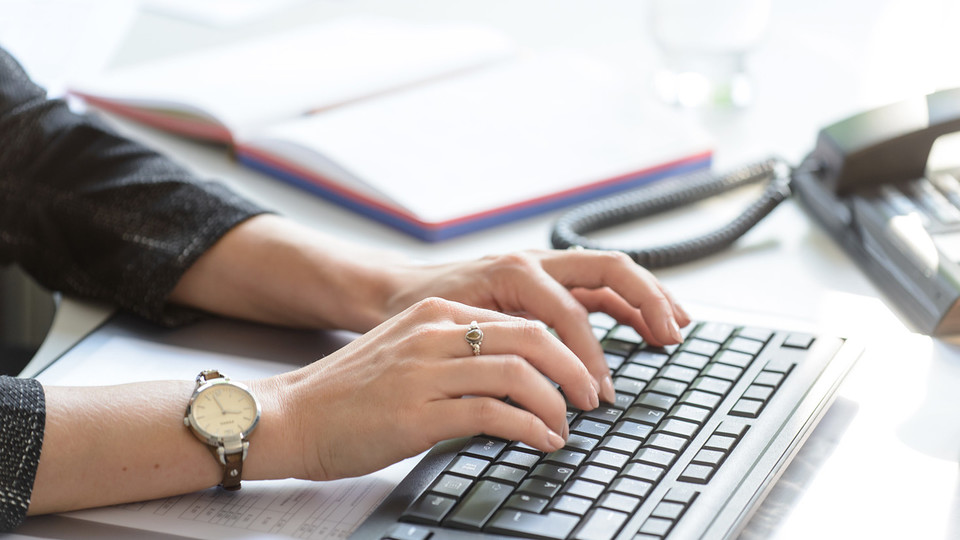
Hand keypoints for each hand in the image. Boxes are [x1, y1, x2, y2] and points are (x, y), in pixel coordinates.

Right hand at [251, 297, 600, 481]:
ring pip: (518, 373)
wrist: (291, 417)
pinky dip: (529, 429)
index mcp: (435, 316)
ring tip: (566, 425)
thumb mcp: (406, 354)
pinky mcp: (417, 414)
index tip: (578, 374)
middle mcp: (434, 335)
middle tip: (591, 397)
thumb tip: (514, 374)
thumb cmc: (348, 394)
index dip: (562, 348)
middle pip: (531, 337)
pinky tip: (541, 441)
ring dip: (556, 403)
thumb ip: (456, 353)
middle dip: (574, 369)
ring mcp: (425, 372)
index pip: (520, 319)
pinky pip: (492, 414)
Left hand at [379, 249, 690, 402]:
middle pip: (609, 270)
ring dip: (647, 298)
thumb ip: (494, 350)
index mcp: (514, 271)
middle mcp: (535, 262)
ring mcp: (544, 268)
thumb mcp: (452, 332)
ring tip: (676, 328)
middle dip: (645, 303)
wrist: (395, 289)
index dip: (588, 356)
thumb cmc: (418, 310)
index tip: (596, 396)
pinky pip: (597, 287)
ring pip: (611, 274)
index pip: (570, 313)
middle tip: (670, 337)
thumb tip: (530, 385)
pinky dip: (627, 304)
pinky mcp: (547, 281)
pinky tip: (647, 326)